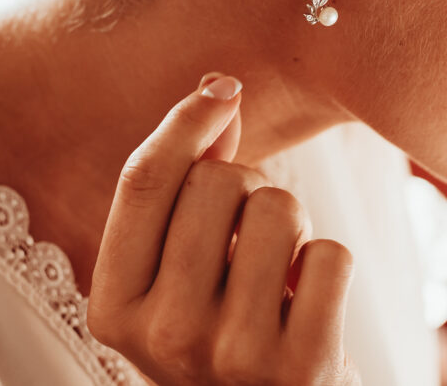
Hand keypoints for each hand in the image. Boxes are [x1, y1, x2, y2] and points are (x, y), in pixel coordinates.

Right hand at [86, 73, 360, 384]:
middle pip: (216, 181)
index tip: (223, 90)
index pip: (143, 182)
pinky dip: (328, 266)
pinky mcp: (301, 369)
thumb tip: (216, 91)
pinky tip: (309, 306)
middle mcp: (162, 336)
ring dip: (292, 226)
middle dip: (247, 186)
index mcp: (115, 309)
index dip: (185, 120)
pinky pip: (331, 254)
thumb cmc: (221, 336)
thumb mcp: (178, 277)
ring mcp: (231, 356)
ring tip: (280, 275)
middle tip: (249, 241)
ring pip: (278, 207)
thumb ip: (183, 190)